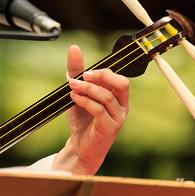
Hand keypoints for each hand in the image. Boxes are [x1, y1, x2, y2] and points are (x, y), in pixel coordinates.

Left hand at [52, 45, 129, 174]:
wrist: (80, 146)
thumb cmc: (82, 120)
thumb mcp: (77, 92)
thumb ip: (76, 72)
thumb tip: (74, 48)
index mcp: (117, 96)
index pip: (116, 76)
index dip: (101, 71)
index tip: (82, 72)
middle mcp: (121, 105)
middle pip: (122, 84)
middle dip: (103, 76)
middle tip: (84, 75)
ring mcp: (117, 118)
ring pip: (108, 97)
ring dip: (88, 89)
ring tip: (72, 86)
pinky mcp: (109, 128)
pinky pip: (100, 111)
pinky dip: (85, 101)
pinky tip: (74, 98)